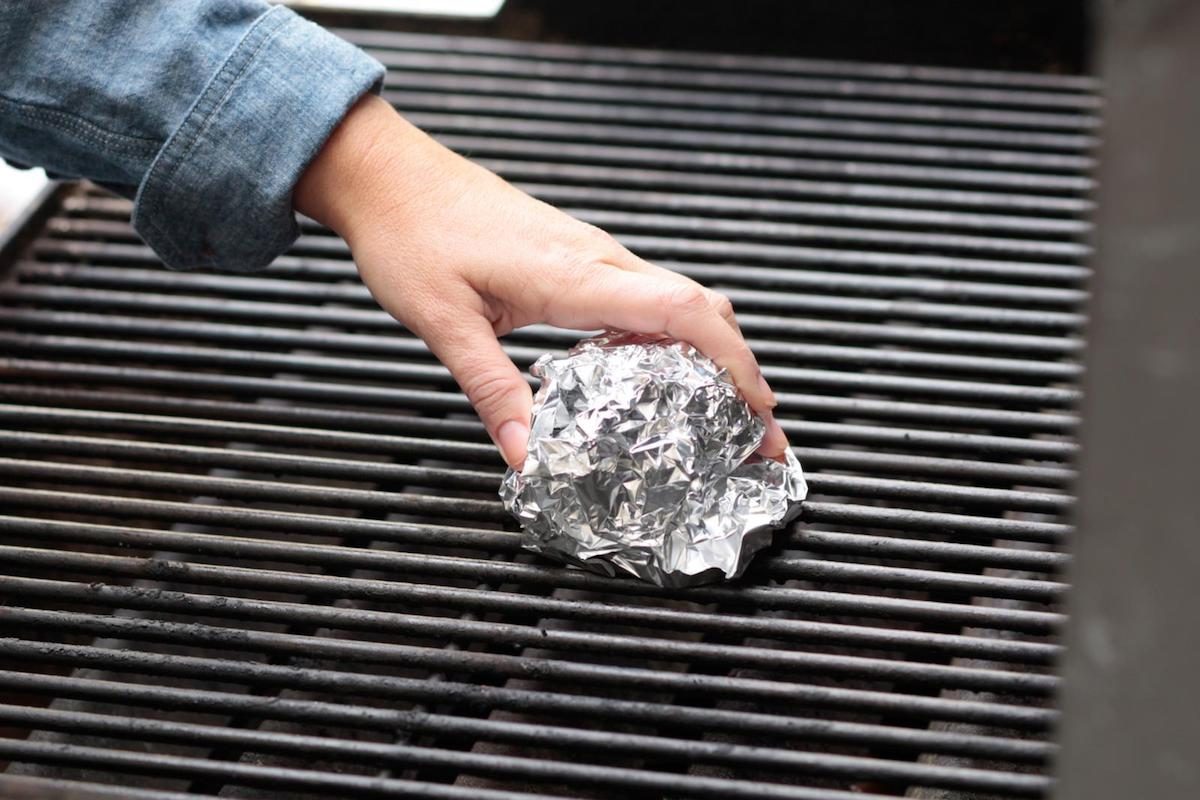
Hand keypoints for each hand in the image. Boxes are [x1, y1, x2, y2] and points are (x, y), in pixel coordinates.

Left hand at [295, 95, 787, 468]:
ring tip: (725, 412)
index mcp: (574, 274)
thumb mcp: (444, 323)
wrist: (390, 176)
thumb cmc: (413, 233)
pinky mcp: (577, 257)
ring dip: (712, 353)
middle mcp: (597, 259)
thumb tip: (529, 455)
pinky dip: (675, 336)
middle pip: (699, 308)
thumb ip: (492, 389)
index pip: (681, 310)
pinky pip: (646, 296)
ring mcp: (592, 254)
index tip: (760, 404)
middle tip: (758, 432)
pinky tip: (664, 373)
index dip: (731, 358)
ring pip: (678, 300)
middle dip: (740, 369)